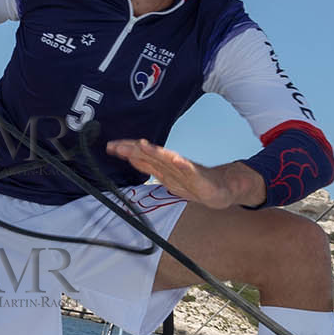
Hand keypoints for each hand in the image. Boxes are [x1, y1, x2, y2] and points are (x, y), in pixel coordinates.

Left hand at [107, 139, 241, 208]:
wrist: (223, 189)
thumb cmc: (194, 182)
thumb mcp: (167, 177)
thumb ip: (151, 167)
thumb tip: (131, 158)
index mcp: (164, 166)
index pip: (142, 155)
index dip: (127, 150)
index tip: (111, 146)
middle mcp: (172, 165)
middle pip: (150, 155)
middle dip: (133, 149)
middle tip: (116, 145)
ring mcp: (186, 170)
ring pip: (168, 160)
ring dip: (155, 153)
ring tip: (143, 146)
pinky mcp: (199, 178)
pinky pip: (190, 171)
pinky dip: (183, 165)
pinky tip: (177, 160)